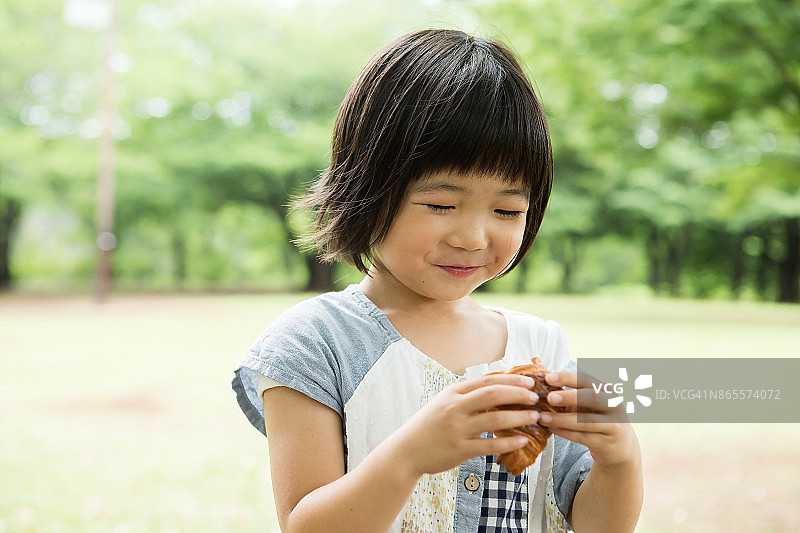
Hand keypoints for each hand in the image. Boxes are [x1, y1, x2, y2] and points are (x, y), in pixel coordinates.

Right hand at [393, 373, 542, 476]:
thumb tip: (497, 389)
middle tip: (535, 397)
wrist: (407, 450)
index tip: (528, 382)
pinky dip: (508, 442)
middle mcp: (455, 408)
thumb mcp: (444, 404)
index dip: (510, 380)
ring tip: (534, 417)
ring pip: (495, 419)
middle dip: (518, 394)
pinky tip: (522, 440)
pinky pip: (490, 445)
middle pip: (493, 395)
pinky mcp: (459, 449)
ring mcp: (457, 429)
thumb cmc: (429, 426)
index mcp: (453, 393)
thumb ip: (467, 397)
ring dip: (518, 417)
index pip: (487, 381)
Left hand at [539, 371, 638, 466]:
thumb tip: (536, 361)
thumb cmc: (595, 416)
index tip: (548, 378)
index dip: (567, 378)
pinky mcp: (608, 442)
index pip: (586, 379)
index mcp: (604, 389)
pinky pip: (585, 437)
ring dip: (563, 419)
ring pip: (588, 420)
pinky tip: (552, 430)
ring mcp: (613, 424)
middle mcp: (613, 404)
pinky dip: (567, 433)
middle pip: (592, 398)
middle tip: (549, 398)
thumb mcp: (583, 400)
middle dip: (569, 397)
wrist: (620, 446)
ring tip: (543, 418)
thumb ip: (562, 384)